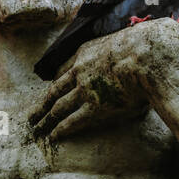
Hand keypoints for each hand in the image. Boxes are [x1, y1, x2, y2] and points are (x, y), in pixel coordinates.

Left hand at [30, 18, 178, 143]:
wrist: (148, 55)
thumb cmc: (145, 47)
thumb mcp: (123, 43)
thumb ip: (118, 52)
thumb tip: (128, 58)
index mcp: (85, 53)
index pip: (63, 70)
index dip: (55, 82)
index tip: (49, 90)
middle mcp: (79, 71)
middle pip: (54, 90)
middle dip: (42, 104)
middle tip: (31, 115)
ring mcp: (84, 90)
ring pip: (58, 106)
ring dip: (45, 119)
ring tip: (36, 128)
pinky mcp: (93, 107)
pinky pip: (71, 120)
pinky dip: (60, 129)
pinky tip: (52, 136)